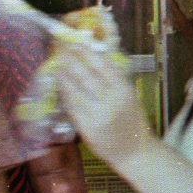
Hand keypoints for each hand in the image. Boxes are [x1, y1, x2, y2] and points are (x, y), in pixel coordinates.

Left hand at [54, 42, 153, 167]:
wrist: (135, 152)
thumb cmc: (133, 121)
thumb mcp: (130, 97)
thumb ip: (114, 80)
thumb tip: (95, 56)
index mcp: (124, 90)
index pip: (102, 65)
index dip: (86, 52)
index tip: (76, 41)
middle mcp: (111, 101)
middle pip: (86, 75)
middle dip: (71, 59)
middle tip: (60, 48)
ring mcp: (98, 115)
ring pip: (75, 90)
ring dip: (64, 75)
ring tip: (57, 64)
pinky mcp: (87, 128)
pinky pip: (72, 107)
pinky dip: (65, 94)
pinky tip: (60, 85)